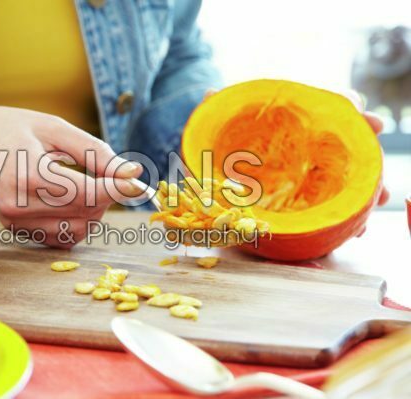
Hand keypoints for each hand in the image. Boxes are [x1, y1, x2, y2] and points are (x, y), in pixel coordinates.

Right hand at [0, 105, 142, 247]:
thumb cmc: (7, 128)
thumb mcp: (52, 127)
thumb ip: (94, 151)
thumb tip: (131, 172)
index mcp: (28, 175)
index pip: (86, 193)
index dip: (118, 189)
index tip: (139, 182)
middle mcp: (19, 205)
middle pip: (85, 213)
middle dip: (108, 196)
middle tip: (109, 175)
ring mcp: (15, 222)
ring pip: (77, 230)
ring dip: (94, 211)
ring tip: (86, 184)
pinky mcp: (16, 230)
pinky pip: (61, 237)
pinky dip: (77, 221)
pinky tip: (71, 200)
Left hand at [203, 87, 388, 235]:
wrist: (215, 168)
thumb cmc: (222, 140)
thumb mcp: (217, 126)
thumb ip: (217, 111)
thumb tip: (208, 94)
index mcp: (290, 118)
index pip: (324, 106)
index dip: (348, 109)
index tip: (366, 118)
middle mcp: (305, 142)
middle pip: (344, 141)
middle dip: (367, 152)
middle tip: (378, 163)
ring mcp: (306, 170)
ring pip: (344, 174)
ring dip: (364, 187)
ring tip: (376, 201)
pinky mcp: (302, 197)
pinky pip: (329, 204)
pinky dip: (344, 215)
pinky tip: (355, 228)